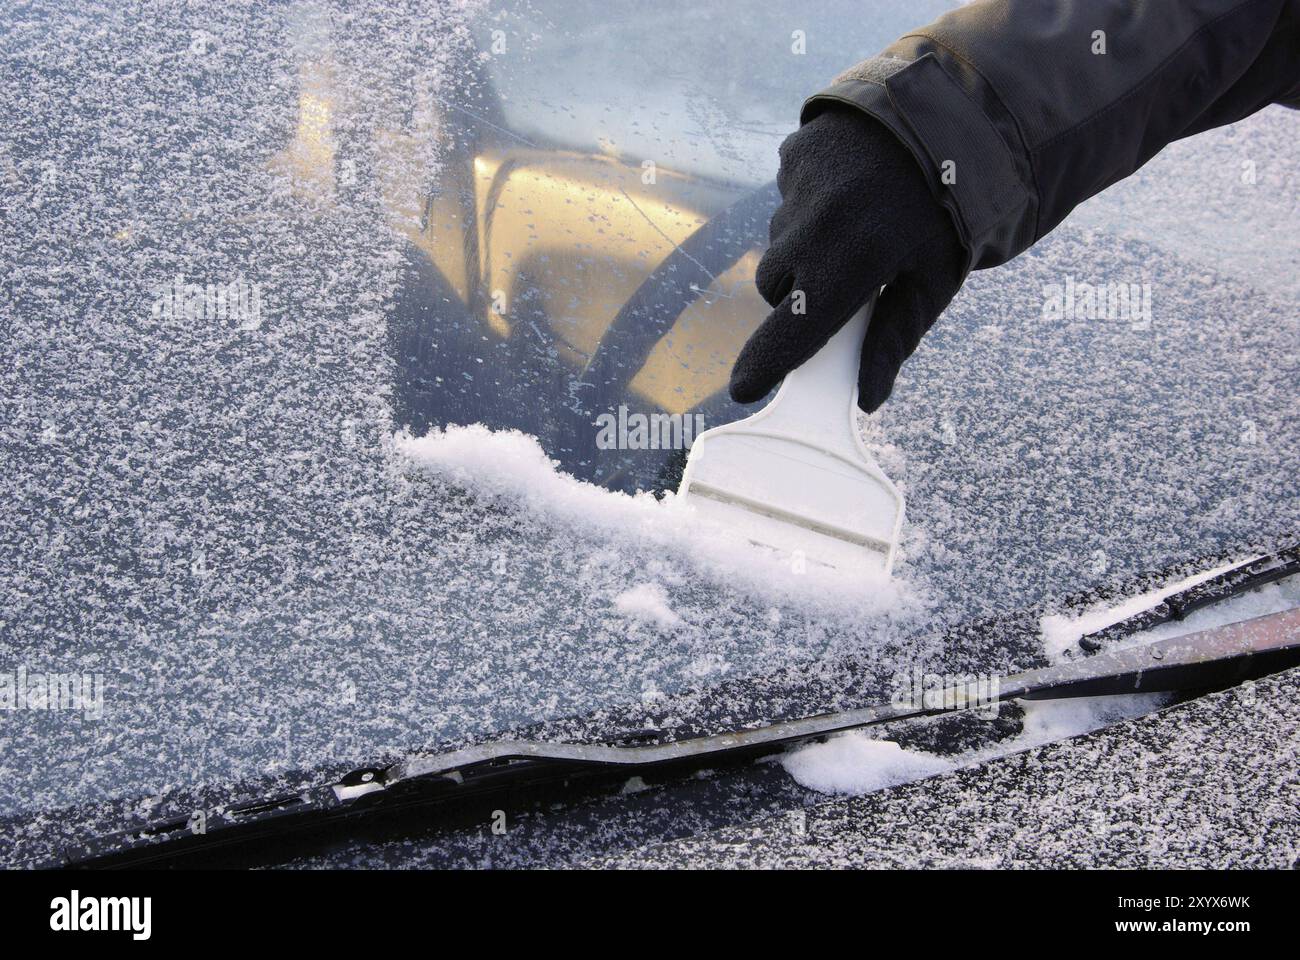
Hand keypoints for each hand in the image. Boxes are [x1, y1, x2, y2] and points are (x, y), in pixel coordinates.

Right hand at [730, 105, 967, 412]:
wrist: (949, 111)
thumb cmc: (949, 207)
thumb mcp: (935, 278)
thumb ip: (895, 338)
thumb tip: (868, 399)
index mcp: (855, 261)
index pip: (794, 329)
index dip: (765, 364)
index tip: (744, 390)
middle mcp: (816, 224)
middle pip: (774, 286)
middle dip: (797, 292)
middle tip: (843, 279)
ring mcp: (799, 184)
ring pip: (780, 242)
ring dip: (805, 246)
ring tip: (856, 223)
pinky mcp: (794, 154)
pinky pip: (786, 197)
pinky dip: (809, 203)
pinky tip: (848, 190)